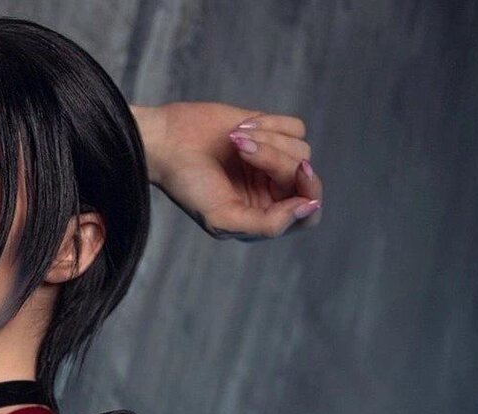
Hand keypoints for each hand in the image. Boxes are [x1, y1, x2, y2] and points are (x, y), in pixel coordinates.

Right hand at [135, 102, 322, 240]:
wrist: (167, 143)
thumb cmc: (189, 186)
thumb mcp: (224, 219)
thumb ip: (268, 225)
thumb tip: (308, 207)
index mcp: (264, 216)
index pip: (308, 215)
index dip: (310, 195)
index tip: (299, 173)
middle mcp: (273, 190)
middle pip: (305, 177)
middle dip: (276, 161)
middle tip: (243, 151)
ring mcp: (274, 159)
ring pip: (301, 149)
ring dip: (266, 140)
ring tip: (234, 140)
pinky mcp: (271, 130)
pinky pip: (296, 127)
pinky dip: (269, 124)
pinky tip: (240, 129)